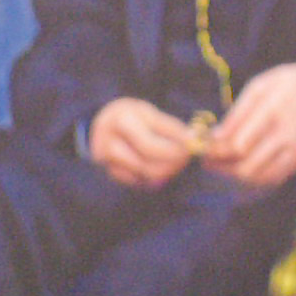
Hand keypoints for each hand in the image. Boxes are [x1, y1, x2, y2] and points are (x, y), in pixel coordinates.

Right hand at [84, 97, 201, 189]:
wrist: (102, 123)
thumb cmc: (132, 118)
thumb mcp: (148, 114)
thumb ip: (169, 128)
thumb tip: (193, 141)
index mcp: (122, 118)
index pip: (155, 136)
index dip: (177, 143)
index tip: (192, 145)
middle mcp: (110, 138)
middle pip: (149, 155)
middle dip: (173, 159)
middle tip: (185, 157)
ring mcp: (106, 157)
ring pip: (144, 170)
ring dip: (165, 171)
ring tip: (174, 163)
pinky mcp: (109, 170)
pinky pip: (137, 180)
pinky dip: (151, 178)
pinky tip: (158, 169)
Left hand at [202, 63, 295, 187]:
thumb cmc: (281, 85)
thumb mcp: (258, 87)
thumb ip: (237, 113)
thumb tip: (215, 136)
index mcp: (272, 112)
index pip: (238, 145)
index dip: (216, 152)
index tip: (204, 148)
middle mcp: (284, 135)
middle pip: (246, 167)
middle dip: (221, 168)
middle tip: (207, 162)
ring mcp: (293, 150)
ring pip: (257, 177)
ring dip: (233, 176)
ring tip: (220, 167)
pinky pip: (272, 180)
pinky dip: (252, 181)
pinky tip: (240, 172)